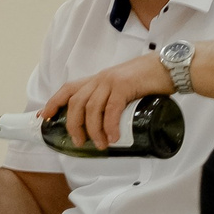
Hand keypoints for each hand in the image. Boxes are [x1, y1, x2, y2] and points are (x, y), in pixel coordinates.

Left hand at [44, 56, 172, 149]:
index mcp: (98, 79)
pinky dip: (110, 125)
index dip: (54, 102)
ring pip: (91, 108)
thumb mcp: (125, 89)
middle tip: (78, 142)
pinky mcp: (125, 86)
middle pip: (76, 102)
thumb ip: (115, 101)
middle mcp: (101, 78)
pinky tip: (113, 138)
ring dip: (93, 130)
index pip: (69, 89)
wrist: (170, 68)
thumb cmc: (150, 81)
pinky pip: (111, 109)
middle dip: (73, 124)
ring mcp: (112, 81)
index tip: (44, 117)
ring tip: (100, 145)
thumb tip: (110, 126)